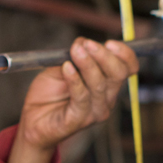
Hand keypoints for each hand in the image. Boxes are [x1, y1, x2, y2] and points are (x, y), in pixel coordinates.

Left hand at [8, 38, 136, 162]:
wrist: (33, 118)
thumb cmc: (50, 93)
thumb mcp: (62, 67)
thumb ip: (75, 56)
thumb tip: (83, 43)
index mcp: (108, 83)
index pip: (128, 68)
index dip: (125, 54)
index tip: (110, 43)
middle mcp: (107, 98)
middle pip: (118, 75)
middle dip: (104, 56)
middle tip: (87, 44)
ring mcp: (95, 111)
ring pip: (99, 85)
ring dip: (88, 64)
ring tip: (75, 51)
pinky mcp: (79, 120)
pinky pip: (81, 97)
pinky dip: (74, 80)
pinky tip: (66, 68)